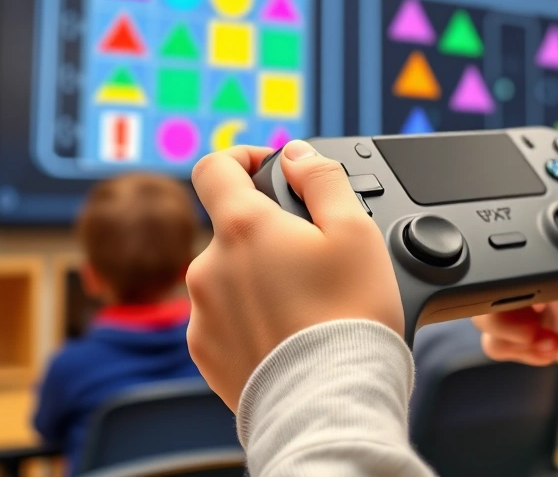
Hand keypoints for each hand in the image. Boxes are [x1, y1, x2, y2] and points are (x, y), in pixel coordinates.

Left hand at [186, 141, 402, 409]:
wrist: (332, 403)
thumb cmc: (350, 316)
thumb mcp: (356, 230)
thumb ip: (323, 178)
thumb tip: (296, 155)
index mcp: (243, 227)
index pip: (214, 167)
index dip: (243, 157)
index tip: (272, 172)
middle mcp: (209, 266)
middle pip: (232, 229)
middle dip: (269, 233)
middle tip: (317, 258)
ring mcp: (202, 312)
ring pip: (230, 276)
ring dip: (260, 278)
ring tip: (308, 306)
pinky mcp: (206, 352)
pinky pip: (225, 318)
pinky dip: (252, 318)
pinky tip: (289, 334)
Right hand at [472, 178, 557, 379]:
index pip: (512, 237)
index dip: (504, 248)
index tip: (520, 263)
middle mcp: (541, 277)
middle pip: (488, 276)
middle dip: (499, 295)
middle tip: (531, 305)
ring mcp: (533, 311)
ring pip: (483, 312)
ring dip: (506, 326)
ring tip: (540, 331)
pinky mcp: (531, 342)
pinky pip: (495, 343)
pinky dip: (515, 348)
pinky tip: (549, 346)